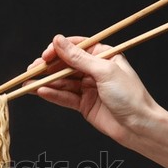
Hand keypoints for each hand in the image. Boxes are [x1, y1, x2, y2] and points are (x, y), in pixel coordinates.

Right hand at [27, 34, 160, 144]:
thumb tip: (59, 41)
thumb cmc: (129, 96)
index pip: (76, 47)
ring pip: (63, 82)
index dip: (59, 49)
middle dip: (48, 67)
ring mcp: (88, 88)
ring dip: (46, 82)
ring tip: (29, 83)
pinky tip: (41, 92)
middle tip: (32, 70)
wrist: (139, 126)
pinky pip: (65, 97)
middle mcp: (94, 70)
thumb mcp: (104, 71)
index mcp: (103, 55)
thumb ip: (79, 58)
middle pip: (66, 65)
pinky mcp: (83, 105)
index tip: (45, 55)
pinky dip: (53, 95)